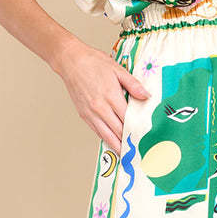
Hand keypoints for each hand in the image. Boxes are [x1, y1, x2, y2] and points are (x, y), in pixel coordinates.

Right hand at [52, 36, 148, 155]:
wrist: (70, 61)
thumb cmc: (93, 62)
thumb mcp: (117, 69)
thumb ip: (133, 84)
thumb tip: (146, 96)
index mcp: (111, 96)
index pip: (128, 120)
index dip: (138, 131)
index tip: (146, 139)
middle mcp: (100, 108)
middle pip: (119, 132)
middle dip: (130, 143)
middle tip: (141, 152)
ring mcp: (91, 114)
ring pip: (108, 137)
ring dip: (119, 147)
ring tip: (129, 156)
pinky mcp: (85, 116)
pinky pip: (98, 133)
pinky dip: (108, 140)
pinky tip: (115, 145)